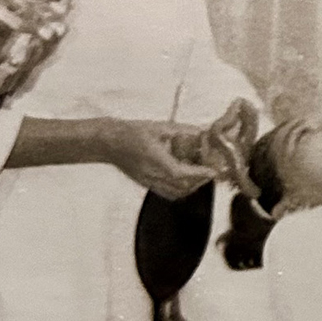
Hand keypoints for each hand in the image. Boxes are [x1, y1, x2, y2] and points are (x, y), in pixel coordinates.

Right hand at [99, 118, 216, 199]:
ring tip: (200, 176)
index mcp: (155, 160)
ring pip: (174, 193)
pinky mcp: (145, 183)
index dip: (199, 174)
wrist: (109, 142)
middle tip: (210, 171)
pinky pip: (166, 192)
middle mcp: (152, 175)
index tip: (213, 171)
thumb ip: (182, 130)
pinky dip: (179, 189)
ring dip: (190, 187)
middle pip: (181, 187)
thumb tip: (201, 131)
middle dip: (199, 181)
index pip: (181, 173)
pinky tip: (184, 178)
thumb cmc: (131, 132)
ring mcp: (147, 182)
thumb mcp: (159, 127)